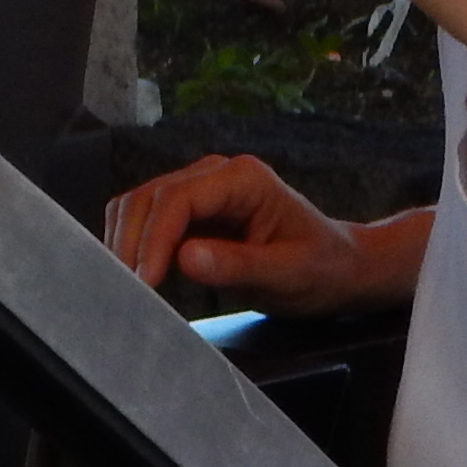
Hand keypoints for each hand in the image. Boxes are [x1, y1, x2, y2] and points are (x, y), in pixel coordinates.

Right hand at [103, 155, 395, 316]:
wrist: (338, 267)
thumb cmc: (322, 269)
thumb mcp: (287, 274)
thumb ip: (238, 265)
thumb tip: (184, 258)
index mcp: (244, 179)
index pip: (178, 199)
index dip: (153, 240)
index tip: (145, 281)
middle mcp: (216, 174)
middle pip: (149, 197)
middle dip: (132, 243)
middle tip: (129, 292)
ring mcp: (200, 189)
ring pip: (140, 205)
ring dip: (127, 243)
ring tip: (130, 286)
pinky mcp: (191, 211)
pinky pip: (148, 219)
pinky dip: (135, 244)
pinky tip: (140, 274)